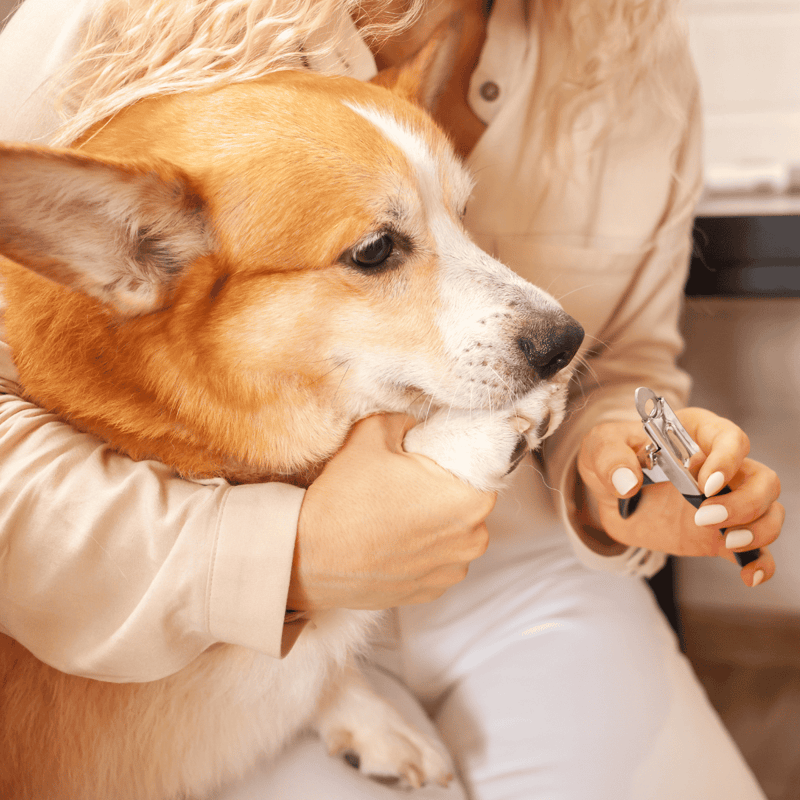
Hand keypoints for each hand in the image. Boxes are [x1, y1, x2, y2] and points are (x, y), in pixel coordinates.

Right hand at [289, 414, 494, 610]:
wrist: (307, 556)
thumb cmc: (344, 497)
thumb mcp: (372, 434)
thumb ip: (406, 420)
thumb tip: (416, 424)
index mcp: (469, 499)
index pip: (482, 468)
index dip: (455, 460)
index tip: (430, 459)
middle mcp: (472, 540)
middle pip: (469, 502)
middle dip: (444, 491)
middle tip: (405, 484)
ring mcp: (451, 571)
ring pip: (454, 534)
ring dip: (434, 523)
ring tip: (394, 515)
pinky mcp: (430, 592)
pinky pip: (436, 561)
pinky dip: (420, 551)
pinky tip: (390, 540)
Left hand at [577, 407, 783, 586]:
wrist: (607, 490)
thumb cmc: (612, 456)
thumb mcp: (601, 447)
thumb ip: (611, 459)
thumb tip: (627, 482)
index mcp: (696, 435)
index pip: (731, 439)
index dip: (726, 461)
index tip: (704, 483)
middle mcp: (720, 467)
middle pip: (762, 479)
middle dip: (745, 501)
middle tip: (704, 516)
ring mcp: (724, 501)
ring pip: (768, 511)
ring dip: (758, 530)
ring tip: (727, 542)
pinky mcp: (719, 533)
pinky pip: (755, 549)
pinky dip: (759, 563)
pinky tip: (750, 575)